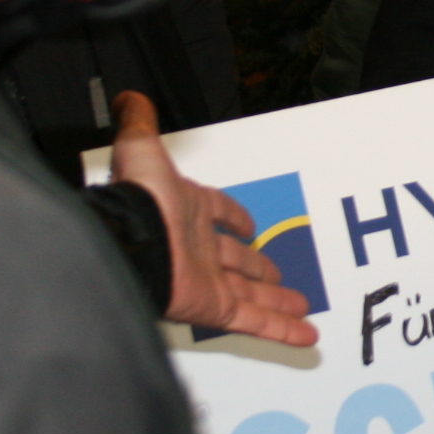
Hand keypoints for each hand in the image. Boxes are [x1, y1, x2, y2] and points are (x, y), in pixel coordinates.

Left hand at [109, 92, 319, 346]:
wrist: (129, 242)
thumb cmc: (136, 201)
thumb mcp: (142, 149)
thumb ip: (140, 123)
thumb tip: (129, 98)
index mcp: (184, 214)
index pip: (215, 215)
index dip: (233, 217)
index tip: (247, 226)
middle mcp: (195, 250)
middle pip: (236, 262)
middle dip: (259, 269)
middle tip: (277, 276)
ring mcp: (205, 281)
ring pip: (251, 294)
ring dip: (278, 301)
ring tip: (302, 307)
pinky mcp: (213, 308)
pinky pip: (254, 321)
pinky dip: (281, 329)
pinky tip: (305, 335)